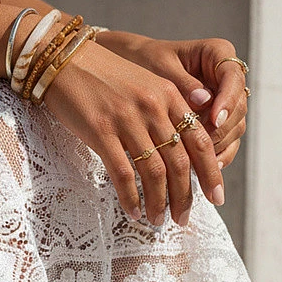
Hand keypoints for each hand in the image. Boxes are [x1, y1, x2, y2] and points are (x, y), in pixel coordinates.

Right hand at [44, 39, 223, 226]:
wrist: (66, 60)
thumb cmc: (106, 78)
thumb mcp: (146, 85)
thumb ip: (169, 111)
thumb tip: (189, 150)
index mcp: (169, 96)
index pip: (199, 140)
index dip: (211, 172)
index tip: (216, 197)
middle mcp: (153, 106)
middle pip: (179, 162)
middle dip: (185, 196)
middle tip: (183, 219)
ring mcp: (127, 119)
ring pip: (153, 171)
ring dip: (158, 202)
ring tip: (158, 221)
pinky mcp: (101, 130)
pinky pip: (122, 173)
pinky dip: (130, 197)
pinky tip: (133, 212)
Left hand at [99, 33, 247, 169]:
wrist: (134, 70)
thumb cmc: (145, 62)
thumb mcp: (160, 68)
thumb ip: (182, 84)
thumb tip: (204, 100)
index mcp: (217, 53)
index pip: (233, 77)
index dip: (227, 100)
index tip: (214, 118)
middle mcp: (226, 78)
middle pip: (238, 107)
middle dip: (222, 128)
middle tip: (201, 146)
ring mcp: (225, 102)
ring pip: (235, 128)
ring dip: (219, 146)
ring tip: (198, 159)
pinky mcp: (218, 123)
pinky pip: (226, 143)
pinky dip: (216, 156)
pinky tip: (201, 169)